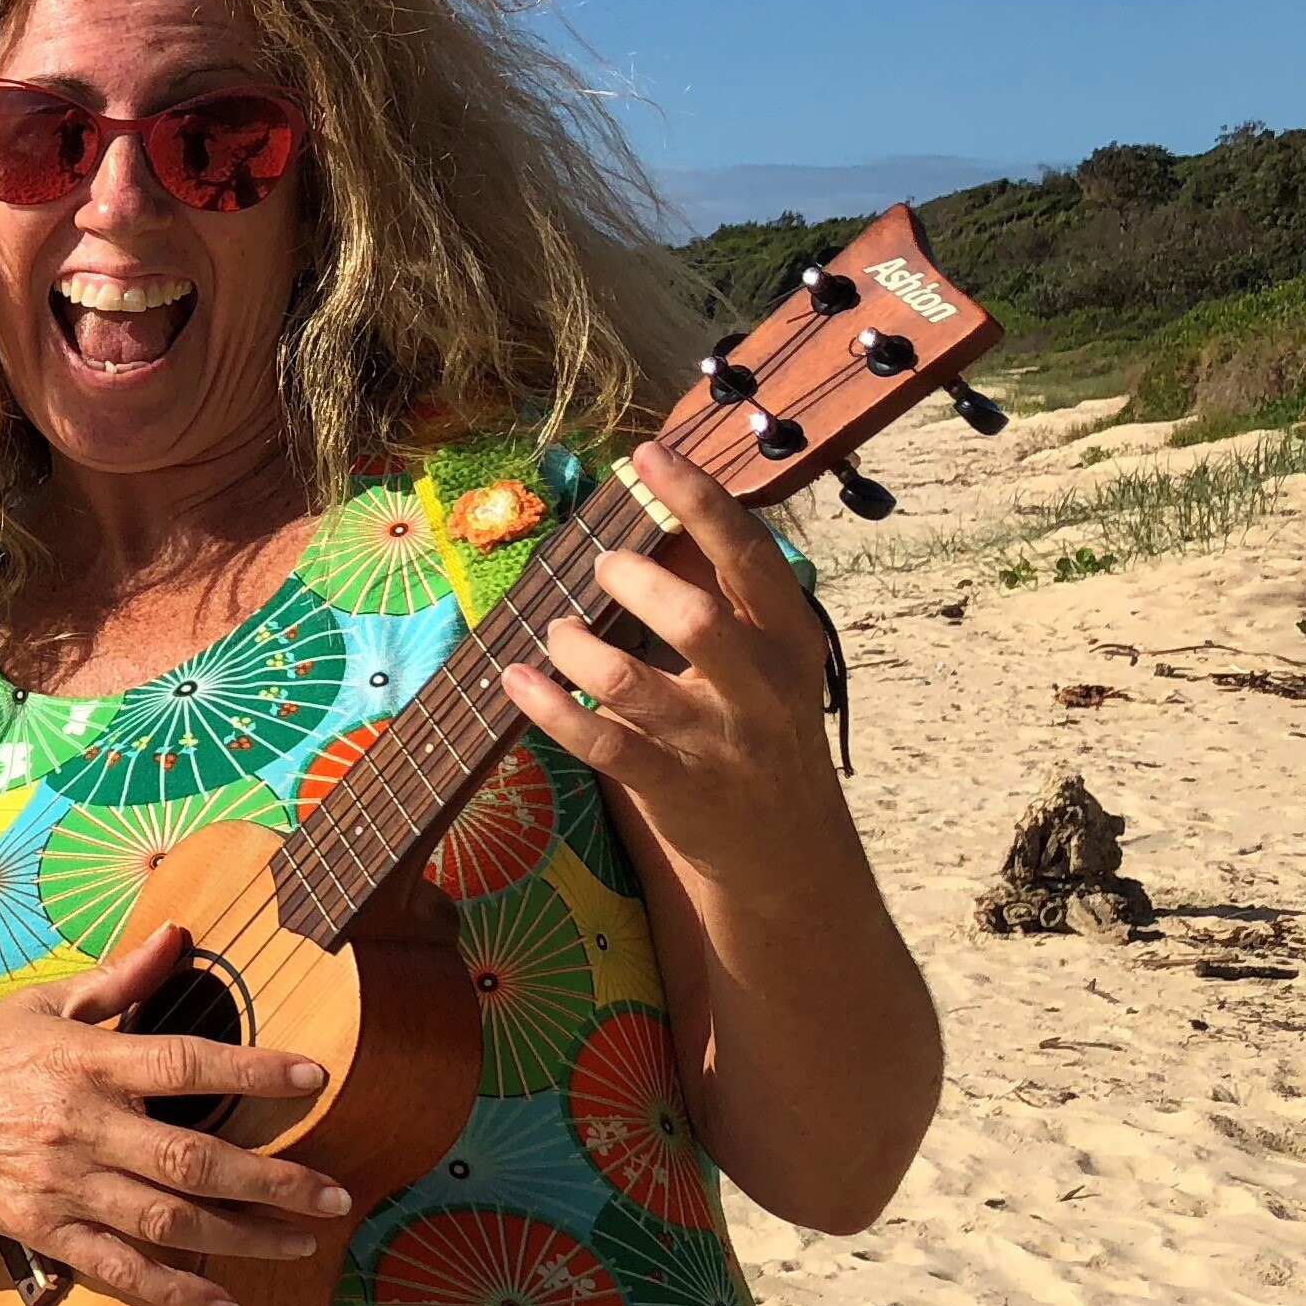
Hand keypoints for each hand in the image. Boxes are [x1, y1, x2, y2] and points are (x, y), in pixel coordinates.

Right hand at [0, 925, 344, 1305]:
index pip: (184, 1061)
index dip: (253, 1068)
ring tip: (304, 1244)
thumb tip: (178, 933)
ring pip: (167, 1221)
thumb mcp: (40, 1005)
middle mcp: (81, 1126)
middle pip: (192, 1161)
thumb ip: (117, 978)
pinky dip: (172, 1290)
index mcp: (85, 1061)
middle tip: (338, 1195)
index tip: (316, 1076)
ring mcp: (63, 1185)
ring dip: (244, 1238)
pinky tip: (223, 1301)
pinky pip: (118, 1269)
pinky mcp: (46, 1232)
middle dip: (274, 1182)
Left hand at [499, 438, 845, 891]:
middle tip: (603, 566)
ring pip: (633, 683)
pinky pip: (602, 745)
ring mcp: (718, 743)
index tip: (650, 455)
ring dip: (579, 647)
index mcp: (788, 638)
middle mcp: (761, 688)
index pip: (748, 555)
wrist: (788, 849)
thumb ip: (720, 595)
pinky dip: (550, 708)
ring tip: (559, 629)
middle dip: (635, 581)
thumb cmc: (760, 728)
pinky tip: (516, 680)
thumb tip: (652, 518)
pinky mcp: (677, 789)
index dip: (698, 500)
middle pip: (696, 618)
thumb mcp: (766, 659)